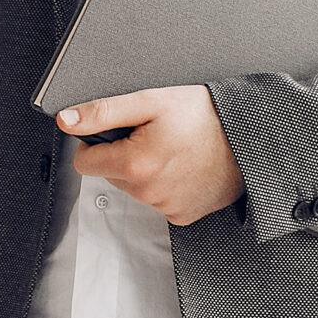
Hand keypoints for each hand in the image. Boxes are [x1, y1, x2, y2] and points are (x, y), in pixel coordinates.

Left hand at [63, 86, 244, 226]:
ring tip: (174, 149)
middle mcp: (147, 192)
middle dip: (124, 156)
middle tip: (154, 135)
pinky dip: (166, 185)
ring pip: (135, 188)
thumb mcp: (150, 101)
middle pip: (111, 175)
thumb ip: (102, 112)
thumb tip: (66, 121)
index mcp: (134, 164)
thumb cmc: (205, 115)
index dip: (96, 143)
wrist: (251, 137)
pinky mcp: (183, 215)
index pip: (85, 162)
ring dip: (146, 170)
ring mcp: (165, 207)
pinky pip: (158, 201)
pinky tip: (185, 167)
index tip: (118, 131)